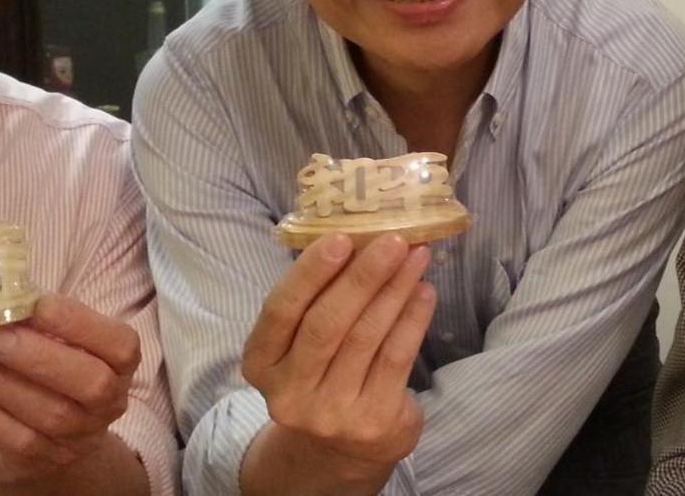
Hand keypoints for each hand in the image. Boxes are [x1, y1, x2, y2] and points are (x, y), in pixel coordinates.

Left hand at [0, 294, 141, 488]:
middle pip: (88, 382)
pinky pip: (8, 435)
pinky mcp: (36, 460)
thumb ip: (41, 322)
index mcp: (119, 365)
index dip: (81, 323)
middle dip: (33, 354)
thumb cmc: (49, 373)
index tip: (37, 303)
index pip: (119, 345)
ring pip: (43, 411)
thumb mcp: (57, 343)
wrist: (46, 444)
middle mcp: (106, 404)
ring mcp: (74, 437)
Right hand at [239, 234, 436, 491]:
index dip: (310, 273)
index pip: (281, 311)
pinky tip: (424, 290)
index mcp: (260, 363)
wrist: (341, 448)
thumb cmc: (321, 372)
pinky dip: (413, 319)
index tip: (342, 238)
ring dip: (395, 289)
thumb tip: (360, 236)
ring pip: (366, 337)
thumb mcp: (300, 343)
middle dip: (362, 276)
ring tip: (416, 256)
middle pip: (327, 324)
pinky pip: (395, 358)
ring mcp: (330, 411)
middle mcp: (289, 392)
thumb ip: (315, 299)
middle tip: (392, 240)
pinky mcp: (371, 420)